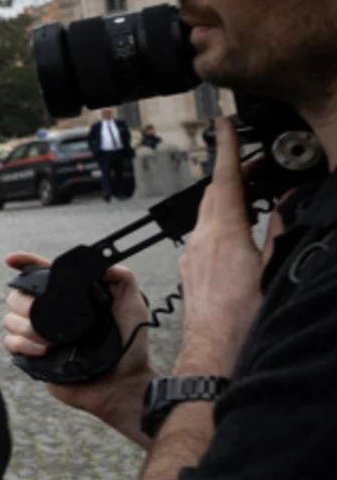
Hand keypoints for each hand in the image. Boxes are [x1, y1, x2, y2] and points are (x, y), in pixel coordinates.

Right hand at [3, 250, 154, 442]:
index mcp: (70, 299)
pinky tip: (43, 350)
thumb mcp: (133, 307)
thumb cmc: (130, 347)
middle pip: (17, 296)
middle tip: (42, 313)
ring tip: (50, 340)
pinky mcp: (32, 356)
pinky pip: (11, 343)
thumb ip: (123, 280)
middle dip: (25, 303)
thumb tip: (104, 263)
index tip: (12, 260)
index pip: (41, 274)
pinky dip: (23, 343)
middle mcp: (51, 315)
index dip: (24, 263)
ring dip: (25, 326)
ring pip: (10, 319)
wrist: (122, 383)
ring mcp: (39, 335)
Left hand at [175, 118, 274, 375]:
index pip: (226, 180)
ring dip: (226, 195)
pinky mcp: (192, 269)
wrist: (215, 353)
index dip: (228, 149)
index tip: (224, 125)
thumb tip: (287, 201)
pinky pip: (203, 233)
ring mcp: (193, 255)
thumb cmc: (245, 319)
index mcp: (224, 234)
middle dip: (233, 171)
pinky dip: (220, 219)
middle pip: (214, 193)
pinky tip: (236, 227)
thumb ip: (279, 229)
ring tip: (251, 189)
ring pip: (207, 212)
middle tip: (255, 159)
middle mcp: (202, 240)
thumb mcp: (273, 267)